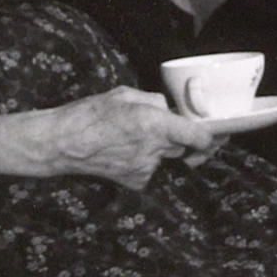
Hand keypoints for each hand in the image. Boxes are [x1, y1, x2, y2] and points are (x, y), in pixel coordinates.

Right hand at [0, 86, 217, 189]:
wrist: (60, 144)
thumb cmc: (89, 114)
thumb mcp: (125, 94)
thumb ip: (155, 102)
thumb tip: (170, 111)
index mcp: (154, 123)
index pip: (200, 137)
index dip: (212, 136)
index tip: (216, 134)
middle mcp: (153, 148)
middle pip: (185, 145)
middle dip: (183, 137)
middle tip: (170, 129)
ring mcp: (145, 168)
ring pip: (167, 155)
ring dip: (160, 148)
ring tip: (132, 138)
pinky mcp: (135, 181)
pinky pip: (151, 168)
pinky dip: (144, 160)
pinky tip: (123, 151)